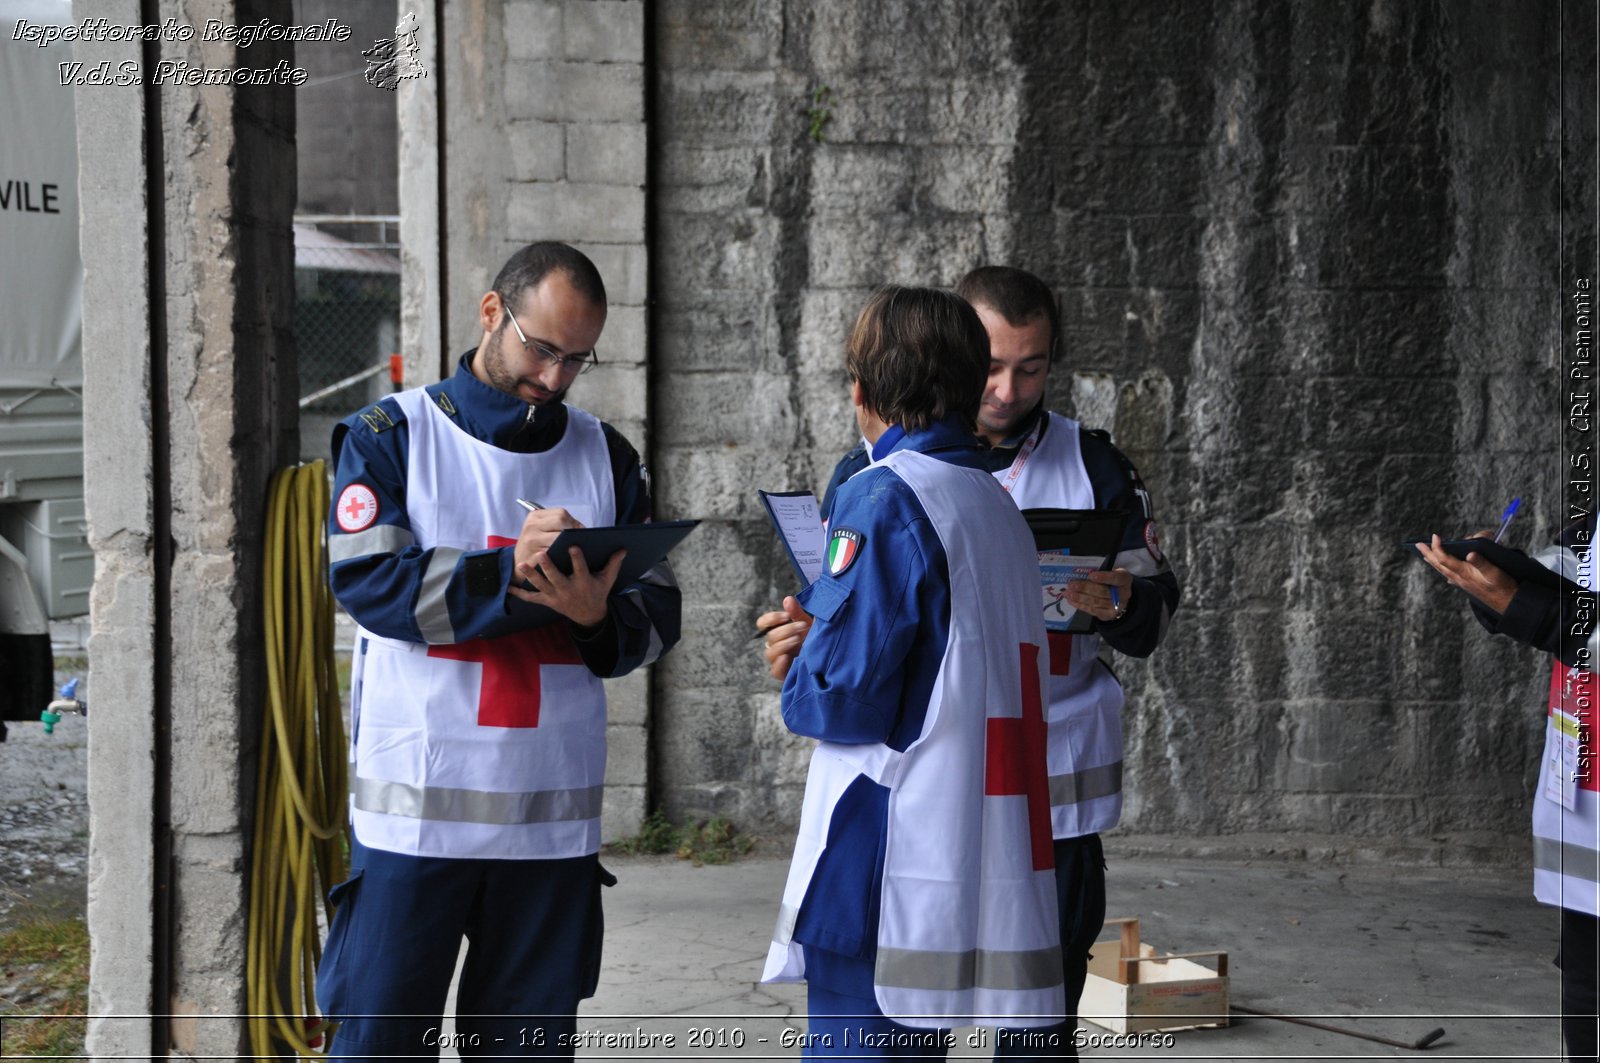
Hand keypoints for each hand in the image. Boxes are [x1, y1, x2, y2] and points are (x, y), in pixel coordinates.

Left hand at [510, 546, 625, 628]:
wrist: (588, 615)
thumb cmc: (597, 592)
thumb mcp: (608, 580)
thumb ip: (613, 564)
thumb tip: (622, 548)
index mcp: (583, 583)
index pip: (581, 569)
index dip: (577, 558)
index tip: (573, 546)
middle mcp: (568, 590)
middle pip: (556, 578)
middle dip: (548, 567)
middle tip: (542, 554)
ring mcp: (556, 596)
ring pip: (541, 586)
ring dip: (531, 576)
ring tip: (522, 564)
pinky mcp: (547, 601)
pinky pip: (532, 598)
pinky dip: (520, 594)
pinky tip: (509, 588)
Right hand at [514, 506, 584, 571]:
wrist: (518, 564)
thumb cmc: (536, 545)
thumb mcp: (541, 529)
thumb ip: (559, 525)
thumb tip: (583, 530)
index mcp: (535, 516)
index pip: (561, 514)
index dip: (574, 523)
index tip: (580, 531)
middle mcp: (531, 526)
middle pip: (561, 521)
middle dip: (573, 531)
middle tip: (580, 540)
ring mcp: (531, 541)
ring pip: (559, 538)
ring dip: (570, 544)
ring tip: (575, 549)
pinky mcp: (533, 556)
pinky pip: (555, 554)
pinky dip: (564, 556)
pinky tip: (569, 559)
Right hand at [758, 596, 811, 680]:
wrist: (829, 659)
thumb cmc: (816, 639)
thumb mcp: (809, 624)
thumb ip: (797, 613)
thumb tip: (788, 599)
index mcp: (780, 632)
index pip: (763, 623)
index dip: (771, 619)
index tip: (786, 616)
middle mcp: (777, 645)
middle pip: (770, 637)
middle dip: (786, 630)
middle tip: (802, 626)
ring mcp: (779, 660)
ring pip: (770, 653)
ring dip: (783, 644)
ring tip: (798, 640)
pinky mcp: (784, 674)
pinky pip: (775, 671)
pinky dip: (778, 664)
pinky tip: (786, 657)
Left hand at [1065, 568, 1133, 623]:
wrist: (1120, 597)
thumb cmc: (1112, 581)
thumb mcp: (1112, 572)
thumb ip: (1101, 572)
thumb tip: (1082, 572)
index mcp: (1124, 579)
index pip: (1116, 578)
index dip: (1104, 577)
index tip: (1091, 575)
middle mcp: (1123, 594)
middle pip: (1103, 592)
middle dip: (1086, 588)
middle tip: (1071, 585)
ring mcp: (1116, 607)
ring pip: (1096, 602)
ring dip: (1080, 597)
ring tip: (1068, 593)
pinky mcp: (1108, 615)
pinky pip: (1093, 610)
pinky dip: (1081, 605)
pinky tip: (1071, 601)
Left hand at [1416, 533, 1517, 613]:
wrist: (1508, 603)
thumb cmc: (1502, 586)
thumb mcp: (1494, 573)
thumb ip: (1482, 563)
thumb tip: (1470, 553)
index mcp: (1464, 573)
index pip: (1445, 559)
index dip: (1438, 547)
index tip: (1435, 536)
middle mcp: (1460, 578)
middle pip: (1439, 564)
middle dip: (1428, 553)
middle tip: (1417, 544)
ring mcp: (1462, 582)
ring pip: (1443, 570)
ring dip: (1434, 561)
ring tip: (1426, 554)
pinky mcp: (1467, 585)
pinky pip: (1450, 575)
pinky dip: (1444, 569)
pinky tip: (1443, 569)